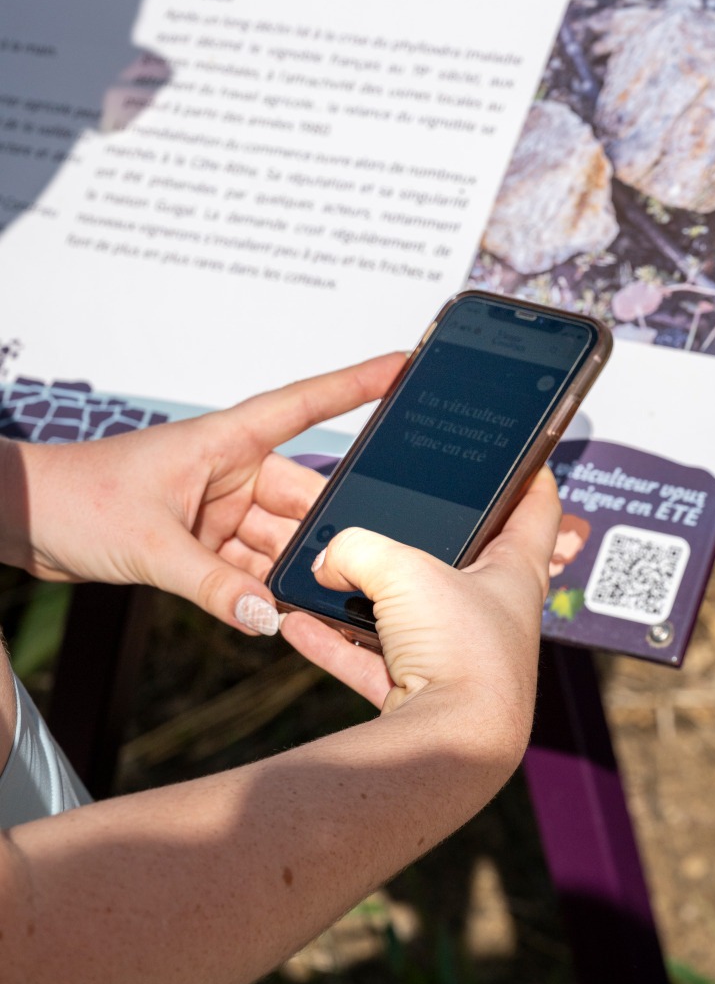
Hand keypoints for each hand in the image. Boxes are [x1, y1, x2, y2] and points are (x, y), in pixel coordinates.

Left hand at [1, 354, 405, 635]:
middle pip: (302, 497)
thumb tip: (266, 619)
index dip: (359, 383)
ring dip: (292, 570)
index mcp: (225, 440)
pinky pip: (248, 568)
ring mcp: (218, 508)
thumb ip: (211, 586)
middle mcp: (230, 471)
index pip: (307, 405)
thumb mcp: (149, 546)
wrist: (24, 521)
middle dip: (330, 530)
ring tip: (321, 600)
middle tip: (367, 561)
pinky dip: (260, 591)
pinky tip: (277, 614)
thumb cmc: (76, 499)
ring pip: (278, 540)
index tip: (407, 365)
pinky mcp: (202, 543)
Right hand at [279, 468, 560, 760]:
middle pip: (461, 561)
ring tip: (327, 567)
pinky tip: (298, 622)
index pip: (536, 510)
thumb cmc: (460, 651)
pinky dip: (334, 641)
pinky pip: (369, 658)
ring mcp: (455, 657)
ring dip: (366, 594)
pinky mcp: (419, 695)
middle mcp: (492, 615)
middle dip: (423, 539)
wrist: (449, 744)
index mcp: (515, 573)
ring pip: (408, 613)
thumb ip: (357, 547)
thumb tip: (327, 559)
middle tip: (395, 509)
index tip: (520, 457)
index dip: (530, 476)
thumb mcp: (403, 568)